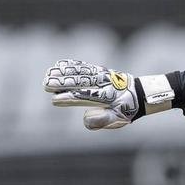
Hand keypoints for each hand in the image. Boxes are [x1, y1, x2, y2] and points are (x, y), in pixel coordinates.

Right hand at [43, 59, 174, 129]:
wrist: (139, 93)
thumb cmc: (126, 110)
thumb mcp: (117, 120)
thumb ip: (101, 121)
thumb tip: (84, 119)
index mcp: (107, 98)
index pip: (85, 97)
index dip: (69, 99)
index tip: (54, 101)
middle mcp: (103, 84)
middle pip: (79, 82)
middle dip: (62, 83)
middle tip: (45, 85)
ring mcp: (101, 75)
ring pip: (80, 72)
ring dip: (63, 72)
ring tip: (47, 74)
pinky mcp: (100, 70)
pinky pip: (85, 66)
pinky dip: (72, 64)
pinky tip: (59, 64)